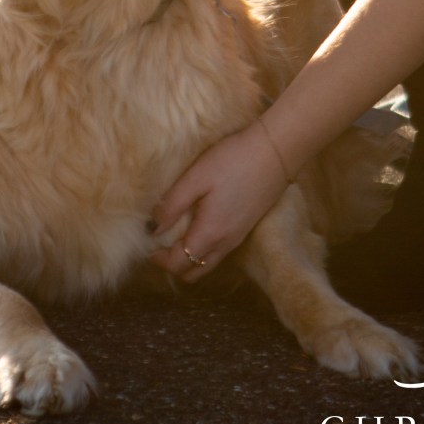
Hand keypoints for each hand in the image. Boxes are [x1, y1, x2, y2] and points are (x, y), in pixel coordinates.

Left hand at [148, 121, 288, 281]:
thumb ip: (171, 206)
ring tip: (178, 231)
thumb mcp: (196, 178)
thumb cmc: (232, 160)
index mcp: (210, 234)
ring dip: (189, 257)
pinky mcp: (246, 228)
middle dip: (173, 263)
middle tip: (161, 241)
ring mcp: (238, 237)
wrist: (275, 151)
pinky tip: (199, 222)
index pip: (179, 265)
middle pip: (193, 272)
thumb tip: (150, 229)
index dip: (159, 259)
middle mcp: (225, 244)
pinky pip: (219, 251)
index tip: (148, 243)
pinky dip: (204, 247)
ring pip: (207, 263)